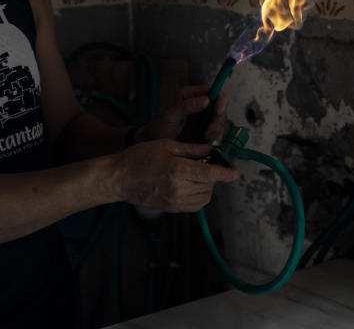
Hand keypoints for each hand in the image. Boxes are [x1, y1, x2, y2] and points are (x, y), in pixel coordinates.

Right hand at [113, 139, 238, 211]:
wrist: (119, 179)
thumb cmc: (138, 158)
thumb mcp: (167, 145)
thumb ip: (192, 149)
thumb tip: (211, 150)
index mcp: (177, 170)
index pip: (210, 174)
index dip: (225, 173)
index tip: (234, 172)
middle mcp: (178, 188)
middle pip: (209, 185)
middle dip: (214, 174)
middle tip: (209, 163)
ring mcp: (175, 201)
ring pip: (205, 197)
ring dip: (208, 185)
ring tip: (198, 173)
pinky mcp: (172, 208)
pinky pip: (195, 205)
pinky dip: (200, 196)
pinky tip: (192, 184)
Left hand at [141, 85, 228, 143]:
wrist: (152, 145)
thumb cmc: (157, 128)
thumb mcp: (169, 116)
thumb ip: (186, 106)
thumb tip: (206, 99)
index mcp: (190, 96)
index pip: (213, 91)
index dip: (219, 99)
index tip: (218, 110)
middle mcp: (199, 106)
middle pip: (219, 108)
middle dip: (217, 121)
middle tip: (208, 134)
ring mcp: (202, 120)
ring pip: (220, 122)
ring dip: (215, 132)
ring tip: (204, 140)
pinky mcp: (204, 133)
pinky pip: (216, 135)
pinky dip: (214, 140)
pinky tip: (204, 144)